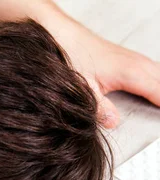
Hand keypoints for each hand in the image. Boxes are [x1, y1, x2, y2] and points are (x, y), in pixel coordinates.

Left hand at [0, 0, 159, 128]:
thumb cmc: (66, 54)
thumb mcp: (80, 88)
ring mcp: (132, 59)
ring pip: (158, 76)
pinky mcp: (125, 58)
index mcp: (130, 72)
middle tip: (159, 114)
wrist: (56, 31)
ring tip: (158, 105)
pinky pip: (150, 71)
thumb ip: (98, 108)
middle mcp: (136, 63)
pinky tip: (151, 90)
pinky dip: (155, 82)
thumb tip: (113, 121)